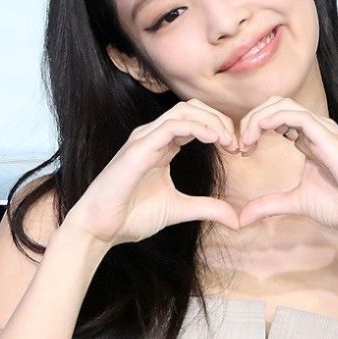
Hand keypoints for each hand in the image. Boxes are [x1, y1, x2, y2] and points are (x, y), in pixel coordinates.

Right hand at [68, 99, 240, 246]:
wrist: (100, 229)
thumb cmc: (131, 216)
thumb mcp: (179, 209)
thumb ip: (208, 208)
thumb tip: (237, 219)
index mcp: (162, 145)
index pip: (195, 120)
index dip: (219, 128)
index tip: (237, 149)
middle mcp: (152, 136)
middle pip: (192, 108)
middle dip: (219, 120)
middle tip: (236, 143)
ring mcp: (144, 139)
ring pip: (184, 111)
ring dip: (211, 122)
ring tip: (228, 141)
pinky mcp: (138, 148)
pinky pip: (172, 126)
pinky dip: (197, 128)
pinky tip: (212, 140)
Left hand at [236, 96, 337, 233]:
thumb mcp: (294, 203)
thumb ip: (268, 205)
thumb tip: (240, 218)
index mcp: (309, 139)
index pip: (276, 115)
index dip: (253, 126)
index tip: (242, 150)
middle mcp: (316, 129)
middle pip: (276, 104)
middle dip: (251, 118)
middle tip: (240, 144)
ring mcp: (324, 131)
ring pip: (283, 105)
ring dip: (257, 118)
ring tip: (246, 142)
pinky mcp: (329, 138)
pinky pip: (298, 116)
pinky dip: (272, 119)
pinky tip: (259, 136)